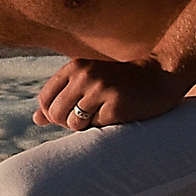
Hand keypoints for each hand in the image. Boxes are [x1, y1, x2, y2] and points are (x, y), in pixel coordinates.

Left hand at [34, 57, 191, 128]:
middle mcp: (84, 76)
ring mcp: (100, 90)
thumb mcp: (86, 82)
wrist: (159, 76)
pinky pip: (96, 127)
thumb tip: (35, 119)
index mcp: (74, 68)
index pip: (45, 100)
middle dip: (67, 123)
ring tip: (102, 114)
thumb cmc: (118, 82)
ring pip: (73, 123)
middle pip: (55, 114)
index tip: (69, 114)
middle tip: (86, 118)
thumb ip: (60, 97)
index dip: (52, 114)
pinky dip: (104, 126)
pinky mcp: (116, 105)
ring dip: (85, 126)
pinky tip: (117, 114)